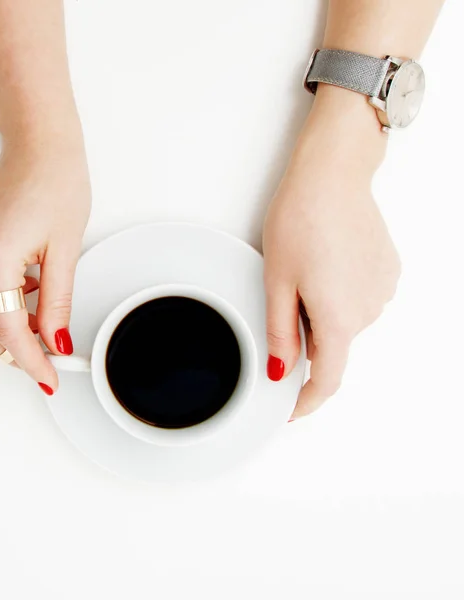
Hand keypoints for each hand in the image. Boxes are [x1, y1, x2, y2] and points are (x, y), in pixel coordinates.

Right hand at [0, 138, 90, 393]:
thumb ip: (58, 302)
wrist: (40, 146)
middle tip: (45, 361)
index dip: (32, 362)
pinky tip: (22, 299)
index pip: (10, 332)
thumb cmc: (56, 183)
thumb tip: (55, 339)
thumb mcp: (66, 250)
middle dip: (14, 353)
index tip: (48, 378)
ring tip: (37, 327)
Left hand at [263, 86, 400, 418]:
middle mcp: (368, 310)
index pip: (327, 379)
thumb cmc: (301, 219)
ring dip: (322, 310)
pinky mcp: (387, 270)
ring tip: (306, 268)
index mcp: (338, 318)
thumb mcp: (277, 282)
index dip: (308, 399)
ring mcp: (381, 289)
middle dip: (306, 333)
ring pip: (344, 320)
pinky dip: (338, 292)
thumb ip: (279, 333)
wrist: (332, 175)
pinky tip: (326, 262)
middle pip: (331, 344)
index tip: (293, 408)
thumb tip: (280, 370)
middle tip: (286, 292)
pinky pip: (357, 297)